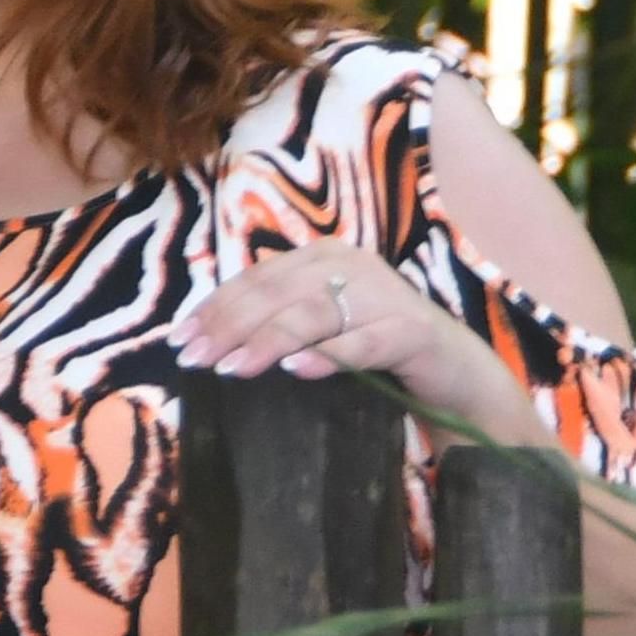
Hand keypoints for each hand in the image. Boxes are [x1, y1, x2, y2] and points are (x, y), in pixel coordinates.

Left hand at [173, 246, 514, 438]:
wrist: (456, 377)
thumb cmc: (376, 354)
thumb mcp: (323, 331)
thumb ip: (279, 323)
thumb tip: (209, 340)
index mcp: (325, 258)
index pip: (257, 279)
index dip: (216, 307)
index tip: (179, 339)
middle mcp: (353, 265)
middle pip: (278, 294)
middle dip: (230, 326)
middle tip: (195, 359)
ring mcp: (386, 295)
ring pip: (314, 314)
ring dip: (267, 342)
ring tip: (232, 369)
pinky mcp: (413, 330)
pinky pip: (363, 342)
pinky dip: (328, 356)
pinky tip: (296, 372)